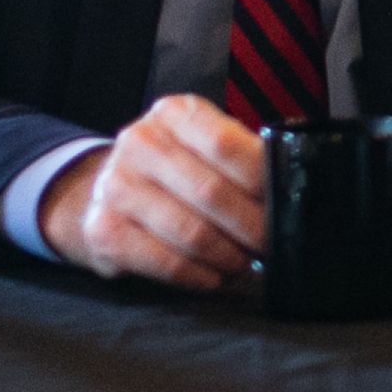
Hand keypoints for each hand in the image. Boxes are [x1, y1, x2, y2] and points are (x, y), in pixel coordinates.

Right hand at [49, 96, 267, 288]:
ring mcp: (116, 186)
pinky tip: (214, 277)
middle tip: (271, 245)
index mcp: (173, 113)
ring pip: (191, 233)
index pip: (226, 144)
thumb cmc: (178, 170)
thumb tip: (288, 187)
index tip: (284, 205)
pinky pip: (165, 262)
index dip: (262, 180)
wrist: (113, 192)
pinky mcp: (103, 229)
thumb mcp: (207, 145)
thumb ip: (244, 157)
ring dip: (228, 257)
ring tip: (244, 263)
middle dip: (251, 227)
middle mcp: (139, 143)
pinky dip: (198, 276)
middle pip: (211, 192)